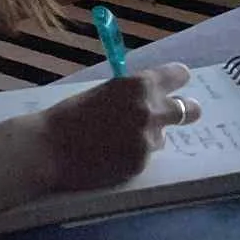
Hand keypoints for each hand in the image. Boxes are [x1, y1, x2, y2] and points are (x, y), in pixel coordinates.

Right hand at [34, 63, 201, 192]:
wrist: (50, 147)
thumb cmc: (71, 114)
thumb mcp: (106, 93)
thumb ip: (131, 96)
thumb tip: (148, 100)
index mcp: (139, 84)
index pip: (178, 76)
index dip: (176, 81)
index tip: (176, 84)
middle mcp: (150, 110)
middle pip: (188, 109)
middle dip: (185, 111)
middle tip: (179, 114)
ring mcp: (147, 139)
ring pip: (162, 137)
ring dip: (149, 137)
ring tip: (119, 140)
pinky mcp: (140, 163)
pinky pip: (144, 156)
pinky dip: (133, 156)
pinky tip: (110, 156)